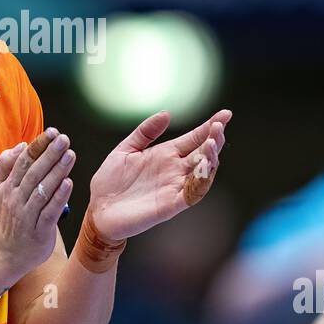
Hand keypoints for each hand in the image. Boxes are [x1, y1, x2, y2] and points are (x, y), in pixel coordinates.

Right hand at [0, 128, 75, 276]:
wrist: (6, 253)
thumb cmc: (9, 218)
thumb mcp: (0, 190)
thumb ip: (7, 166)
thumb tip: (21, 145)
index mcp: (7, 187)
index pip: (23, 161)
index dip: (38, 146)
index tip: (52, 133)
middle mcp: (15, 199)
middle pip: (33, 172)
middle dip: (50, 154)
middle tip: (64, 139)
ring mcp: (26, 215)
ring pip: (42, 190)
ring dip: (57, 171)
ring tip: (70, 155)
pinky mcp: (39, 231)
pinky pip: (49, 212)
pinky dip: (58, 197)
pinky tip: (68, 183)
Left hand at [88, 108, 230, 240]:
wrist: (98, 210)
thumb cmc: (110, 181)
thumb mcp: (125, 149)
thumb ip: (145, 132)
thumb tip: (167, 113)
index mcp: (166, 154)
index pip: (194, 138)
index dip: (210, 126)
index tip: (225, 114)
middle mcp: (174, 170)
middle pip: (204, 153)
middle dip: (214, 140)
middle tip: (219, 127)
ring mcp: (174, 187)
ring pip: (203, 173)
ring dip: (211, 158)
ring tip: (213, 142)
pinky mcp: (170, 205)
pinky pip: (192, 194)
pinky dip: (201, 182)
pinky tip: (205, 168)